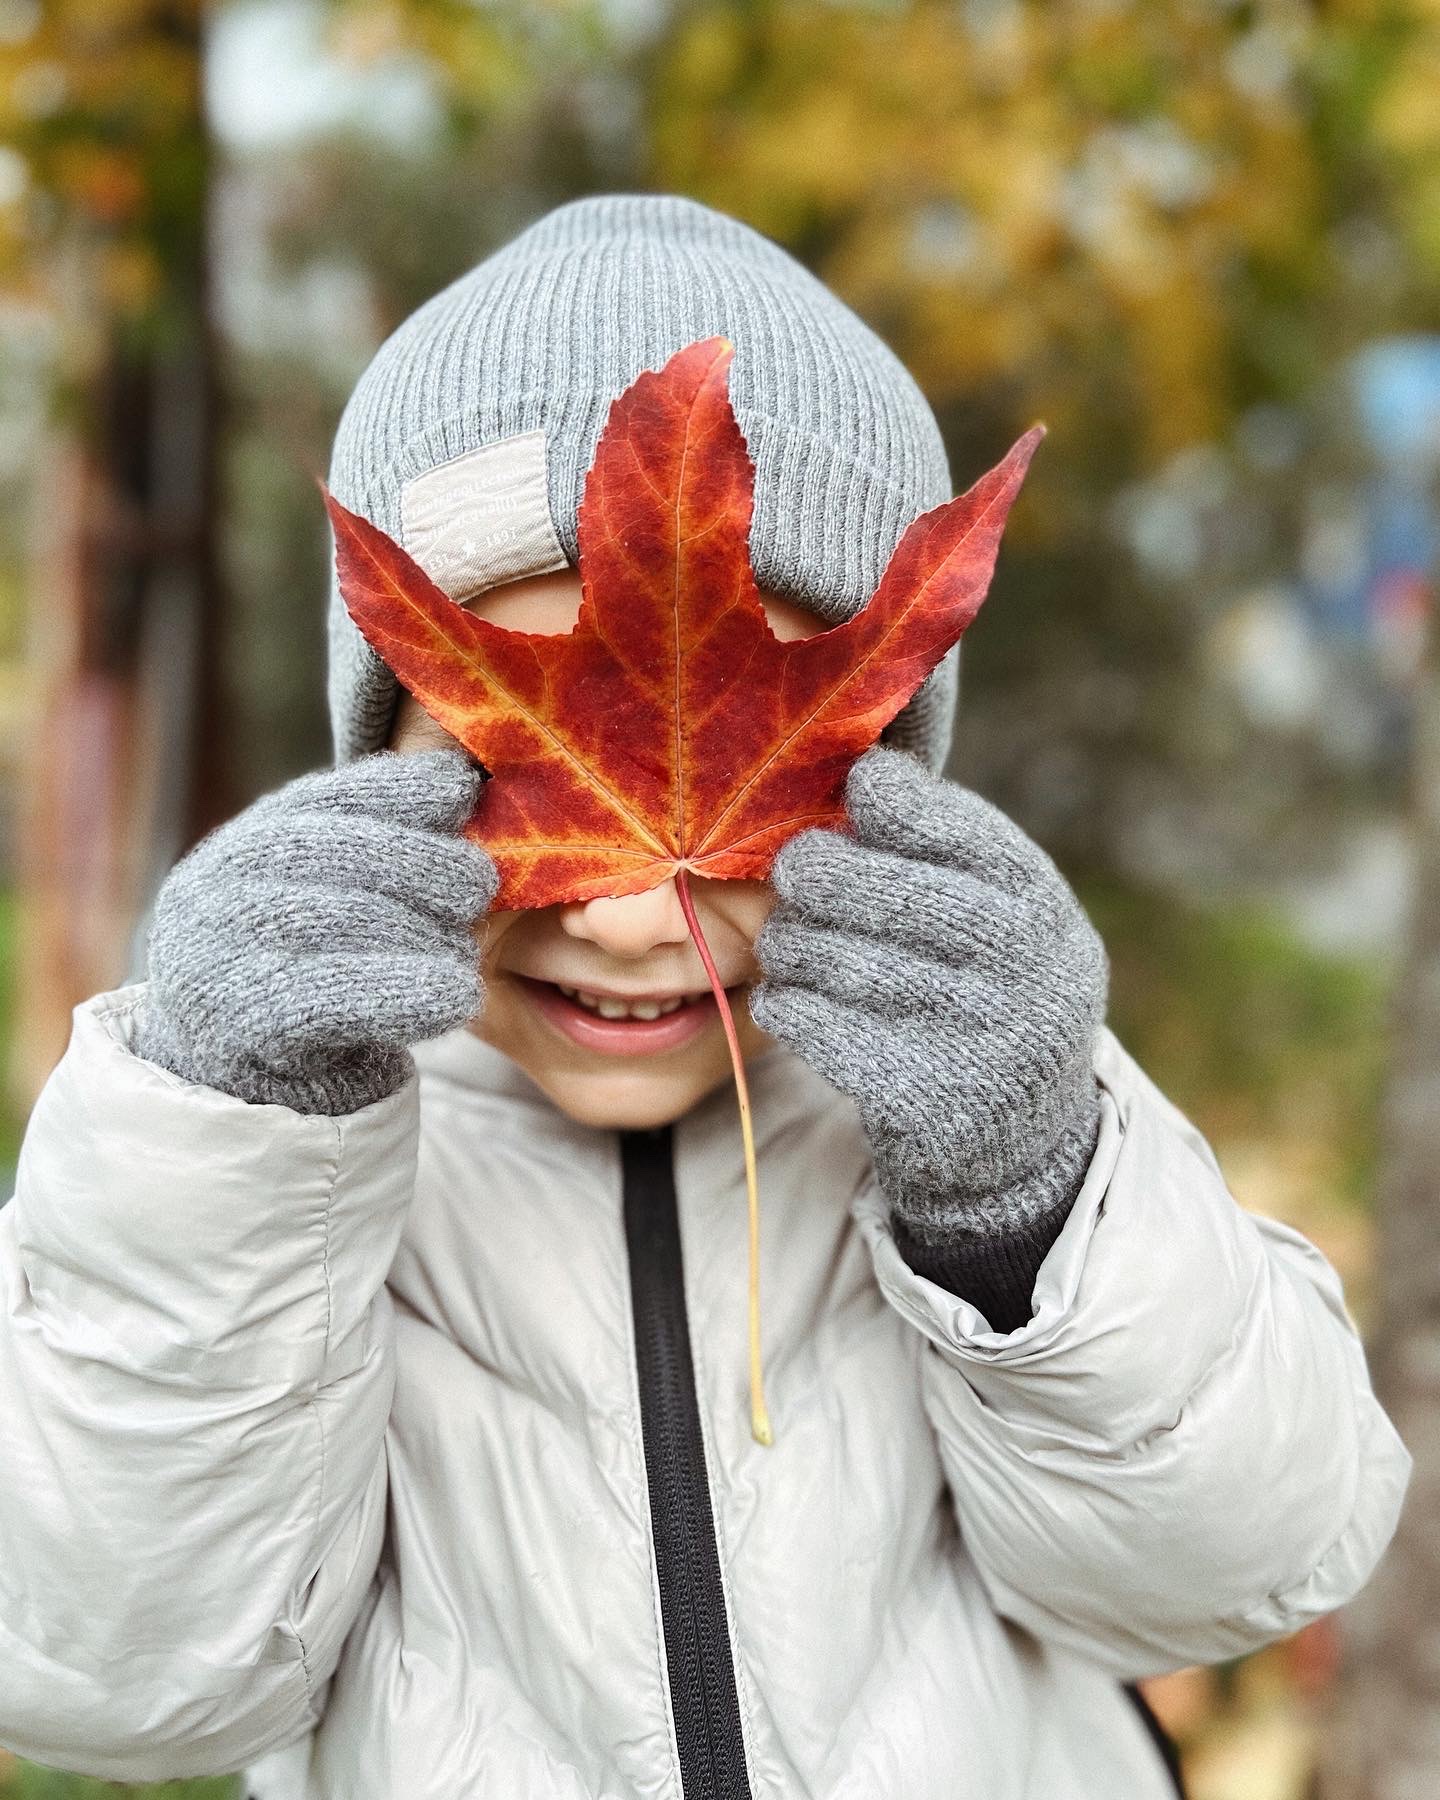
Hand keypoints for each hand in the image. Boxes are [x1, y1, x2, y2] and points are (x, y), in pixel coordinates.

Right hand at [136, 748, 497, 1114]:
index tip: (459, 789)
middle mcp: (219, 889)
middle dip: (422, 862)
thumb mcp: (326, 900)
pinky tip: (457, 996)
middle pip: (336, 852)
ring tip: (466, 952)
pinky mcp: (242, 1024)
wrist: (244, 1088)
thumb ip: (373, 847)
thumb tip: (456, 782)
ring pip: (342, 918)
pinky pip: (335, 999)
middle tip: (477, 887)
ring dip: (423, 931)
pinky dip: (405, 992)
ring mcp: (220, 953)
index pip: (324, 800)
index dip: (397, 789)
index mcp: (243, 850)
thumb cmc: (307, 979)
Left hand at [750, 747, 1106, 1306]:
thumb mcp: (994, 919)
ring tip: (786, 943)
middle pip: (893, 895)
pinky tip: (784, 997)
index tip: (856, 792)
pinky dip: (788, 1005)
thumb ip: (940, 855)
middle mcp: (1030, 973)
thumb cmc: (980, 995)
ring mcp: (986, 1043)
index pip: (963, 832)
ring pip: (846, 963)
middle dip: (824, 873)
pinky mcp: (932, 1103)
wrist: (1015, 1143)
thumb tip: (860, 770)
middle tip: (795, 873)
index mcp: (1044, 909)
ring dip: (795, 944)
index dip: (898, 802)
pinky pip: (825, 1031)